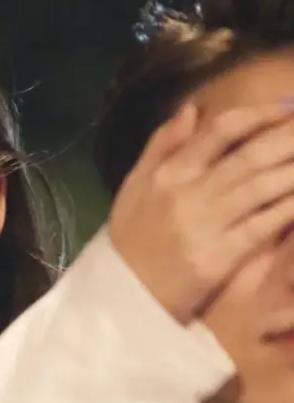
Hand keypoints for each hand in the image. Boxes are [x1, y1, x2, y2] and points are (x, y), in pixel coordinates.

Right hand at [109, 102, 293, 323]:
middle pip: (250, 156)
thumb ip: (159, 147)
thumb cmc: (130, 240)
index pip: (219, 131)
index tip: (286, 107)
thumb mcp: (133, 187)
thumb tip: (191, 108)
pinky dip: (290, 207)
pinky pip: (264, 225)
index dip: (258, 115)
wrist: (124, 295)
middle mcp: (188, 194)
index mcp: (167, 174)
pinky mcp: (221, 257)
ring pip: (263, 187)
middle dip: (290, 136)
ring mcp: (206, 226)